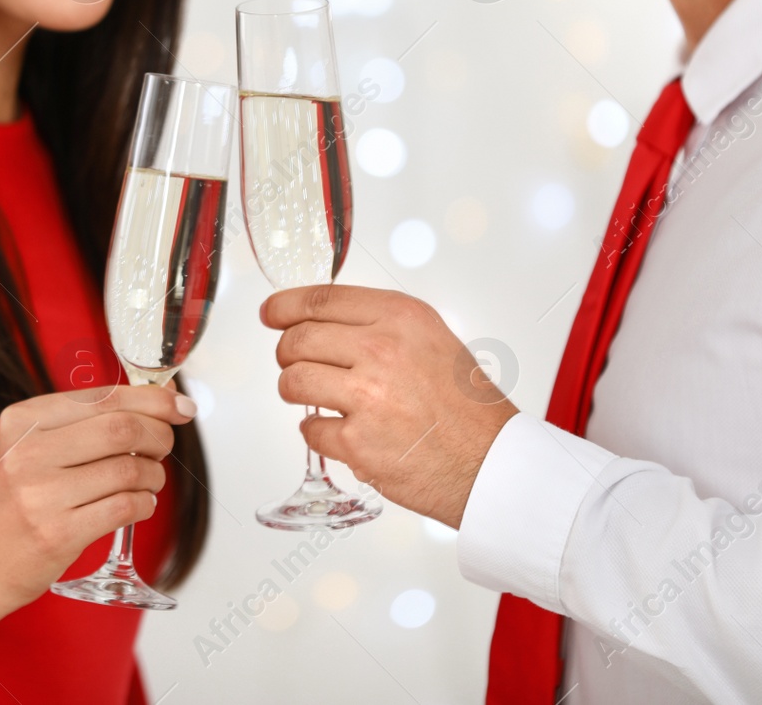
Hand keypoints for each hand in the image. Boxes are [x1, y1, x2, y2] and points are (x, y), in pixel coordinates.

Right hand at [0, 384, 195, 611]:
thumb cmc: (13, 500)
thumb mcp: (32, 446)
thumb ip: (88, 420)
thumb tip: (162, 396)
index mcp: (23, 420)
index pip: (105, 397)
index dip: (154, 400)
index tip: (181, 407)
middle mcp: (28, 452)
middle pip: (122, 428)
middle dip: (159, 435)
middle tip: (163, 446)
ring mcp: (41, 495)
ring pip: (129, 468)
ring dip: (153, 474)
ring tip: (147, 480)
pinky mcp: (57, 534)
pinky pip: (125, 507)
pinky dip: (145, 503)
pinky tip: (138, 504)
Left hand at [264, 285, 517, 527]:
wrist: (490, 462)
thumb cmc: (467, 407)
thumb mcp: (431, 340)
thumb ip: (380, 326)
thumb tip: (323, 323)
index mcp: (401, 318)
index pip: (322, 300)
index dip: (285, 306)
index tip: (272, 313)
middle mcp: (382, 351)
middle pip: (298, 340)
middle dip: (288, 353)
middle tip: (294, 362)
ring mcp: (367, 398)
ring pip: (293, 382)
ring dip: (295, 390)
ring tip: (314, 397)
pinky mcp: (358, 443)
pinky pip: (309, 430)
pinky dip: (318, 433)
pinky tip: (341, 431)